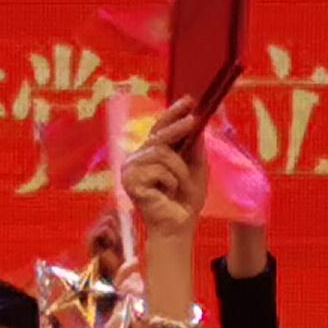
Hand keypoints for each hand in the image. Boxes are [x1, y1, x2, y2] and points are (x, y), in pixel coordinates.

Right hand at [122, 107, 207, 241]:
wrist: (178, 226)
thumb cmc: (185, 200)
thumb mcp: (196, 168)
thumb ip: (194, 147)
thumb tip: (196, 122)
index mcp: (150, 154)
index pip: (160, 128)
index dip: (173, 113)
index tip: (189, 100)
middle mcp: (137, 159)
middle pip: (158, 135)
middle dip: (178, 127)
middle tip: (194, 120)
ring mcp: (130, 170)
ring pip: (161, 153)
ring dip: (179, 171)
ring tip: (180, 186)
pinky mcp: (130, 182)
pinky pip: (158, 170)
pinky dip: (171, 182)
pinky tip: (167, 194)